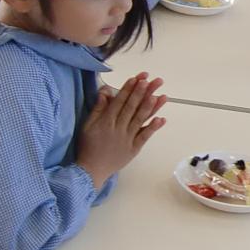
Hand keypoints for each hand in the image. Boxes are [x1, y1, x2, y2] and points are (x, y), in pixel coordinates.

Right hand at [77, 73, 166, 188]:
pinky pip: (144, 137)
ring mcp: (127, 139)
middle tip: (152, 80)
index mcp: (106, 121)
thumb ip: (97, 109)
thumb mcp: (87, 126)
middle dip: (142, 92)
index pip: (120, 101)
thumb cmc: (87, 147)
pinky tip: (162, 119)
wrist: (91, 171)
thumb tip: (105, 92)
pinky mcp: (134, 149)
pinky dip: (153, 128)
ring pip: (141, 120)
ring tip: (162, 95)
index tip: (137, 78)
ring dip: (152, 107)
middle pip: (132, 107)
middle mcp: (118, 128)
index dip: (129, 89)